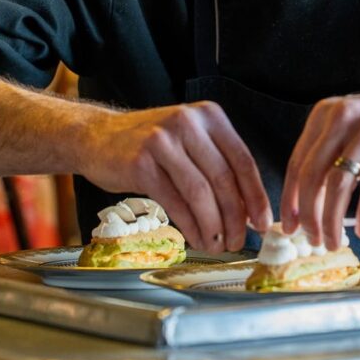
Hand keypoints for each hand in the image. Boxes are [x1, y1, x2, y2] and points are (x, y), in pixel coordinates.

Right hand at [81, 101, 272, 251]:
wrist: (97, 136)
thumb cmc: (150, 144)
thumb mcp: (189, 140)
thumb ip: (217, 165)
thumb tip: (249, 208)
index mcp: (209, 115)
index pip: (242, 160)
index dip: (256, 195)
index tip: (263, 222)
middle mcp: (187, 122)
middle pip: (223, 178)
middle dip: (235, 216)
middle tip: (239, 241)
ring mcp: (162, 141)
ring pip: (200, 192)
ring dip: (213, 226)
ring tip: (218, 244)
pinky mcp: (140, 162)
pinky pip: (174, 202)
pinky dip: (190, 225)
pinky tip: (196, 238)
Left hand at [280, 77, 359, 249]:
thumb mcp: (357, 130)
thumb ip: (333, 155)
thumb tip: (308, 203)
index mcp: (328, 113)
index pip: (298, 162)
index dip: (289, 199)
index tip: (289, 226)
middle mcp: (345, 115)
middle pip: (312, 175)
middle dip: (309, 214)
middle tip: (312, 240)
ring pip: (339, 183)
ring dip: (332, 220)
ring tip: (334, 241)